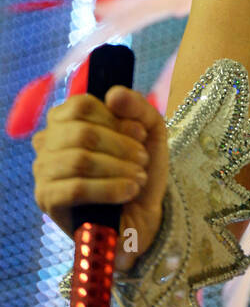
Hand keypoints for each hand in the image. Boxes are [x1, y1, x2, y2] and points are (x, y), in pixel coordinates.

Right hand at [32, 86, 168, 270]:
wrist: (141, 212)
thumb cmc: (138, 165)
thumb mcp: (149, 130)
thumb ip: (137, 106)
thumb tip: (113, 94)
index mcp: (66, 118)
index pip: (81, 105)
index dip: (115, 118)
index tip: (141, 133)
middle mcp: (47, 141)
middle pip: (82, 133)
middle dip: (121, 146)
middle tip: (142, 159)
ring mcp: (43, 170)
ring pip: (80, 160)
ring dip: (118, 168)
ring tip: (138, 177)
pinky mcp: (47, 199)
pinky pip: (76, 188)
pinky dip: (109, 188)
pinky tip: (128, 191)